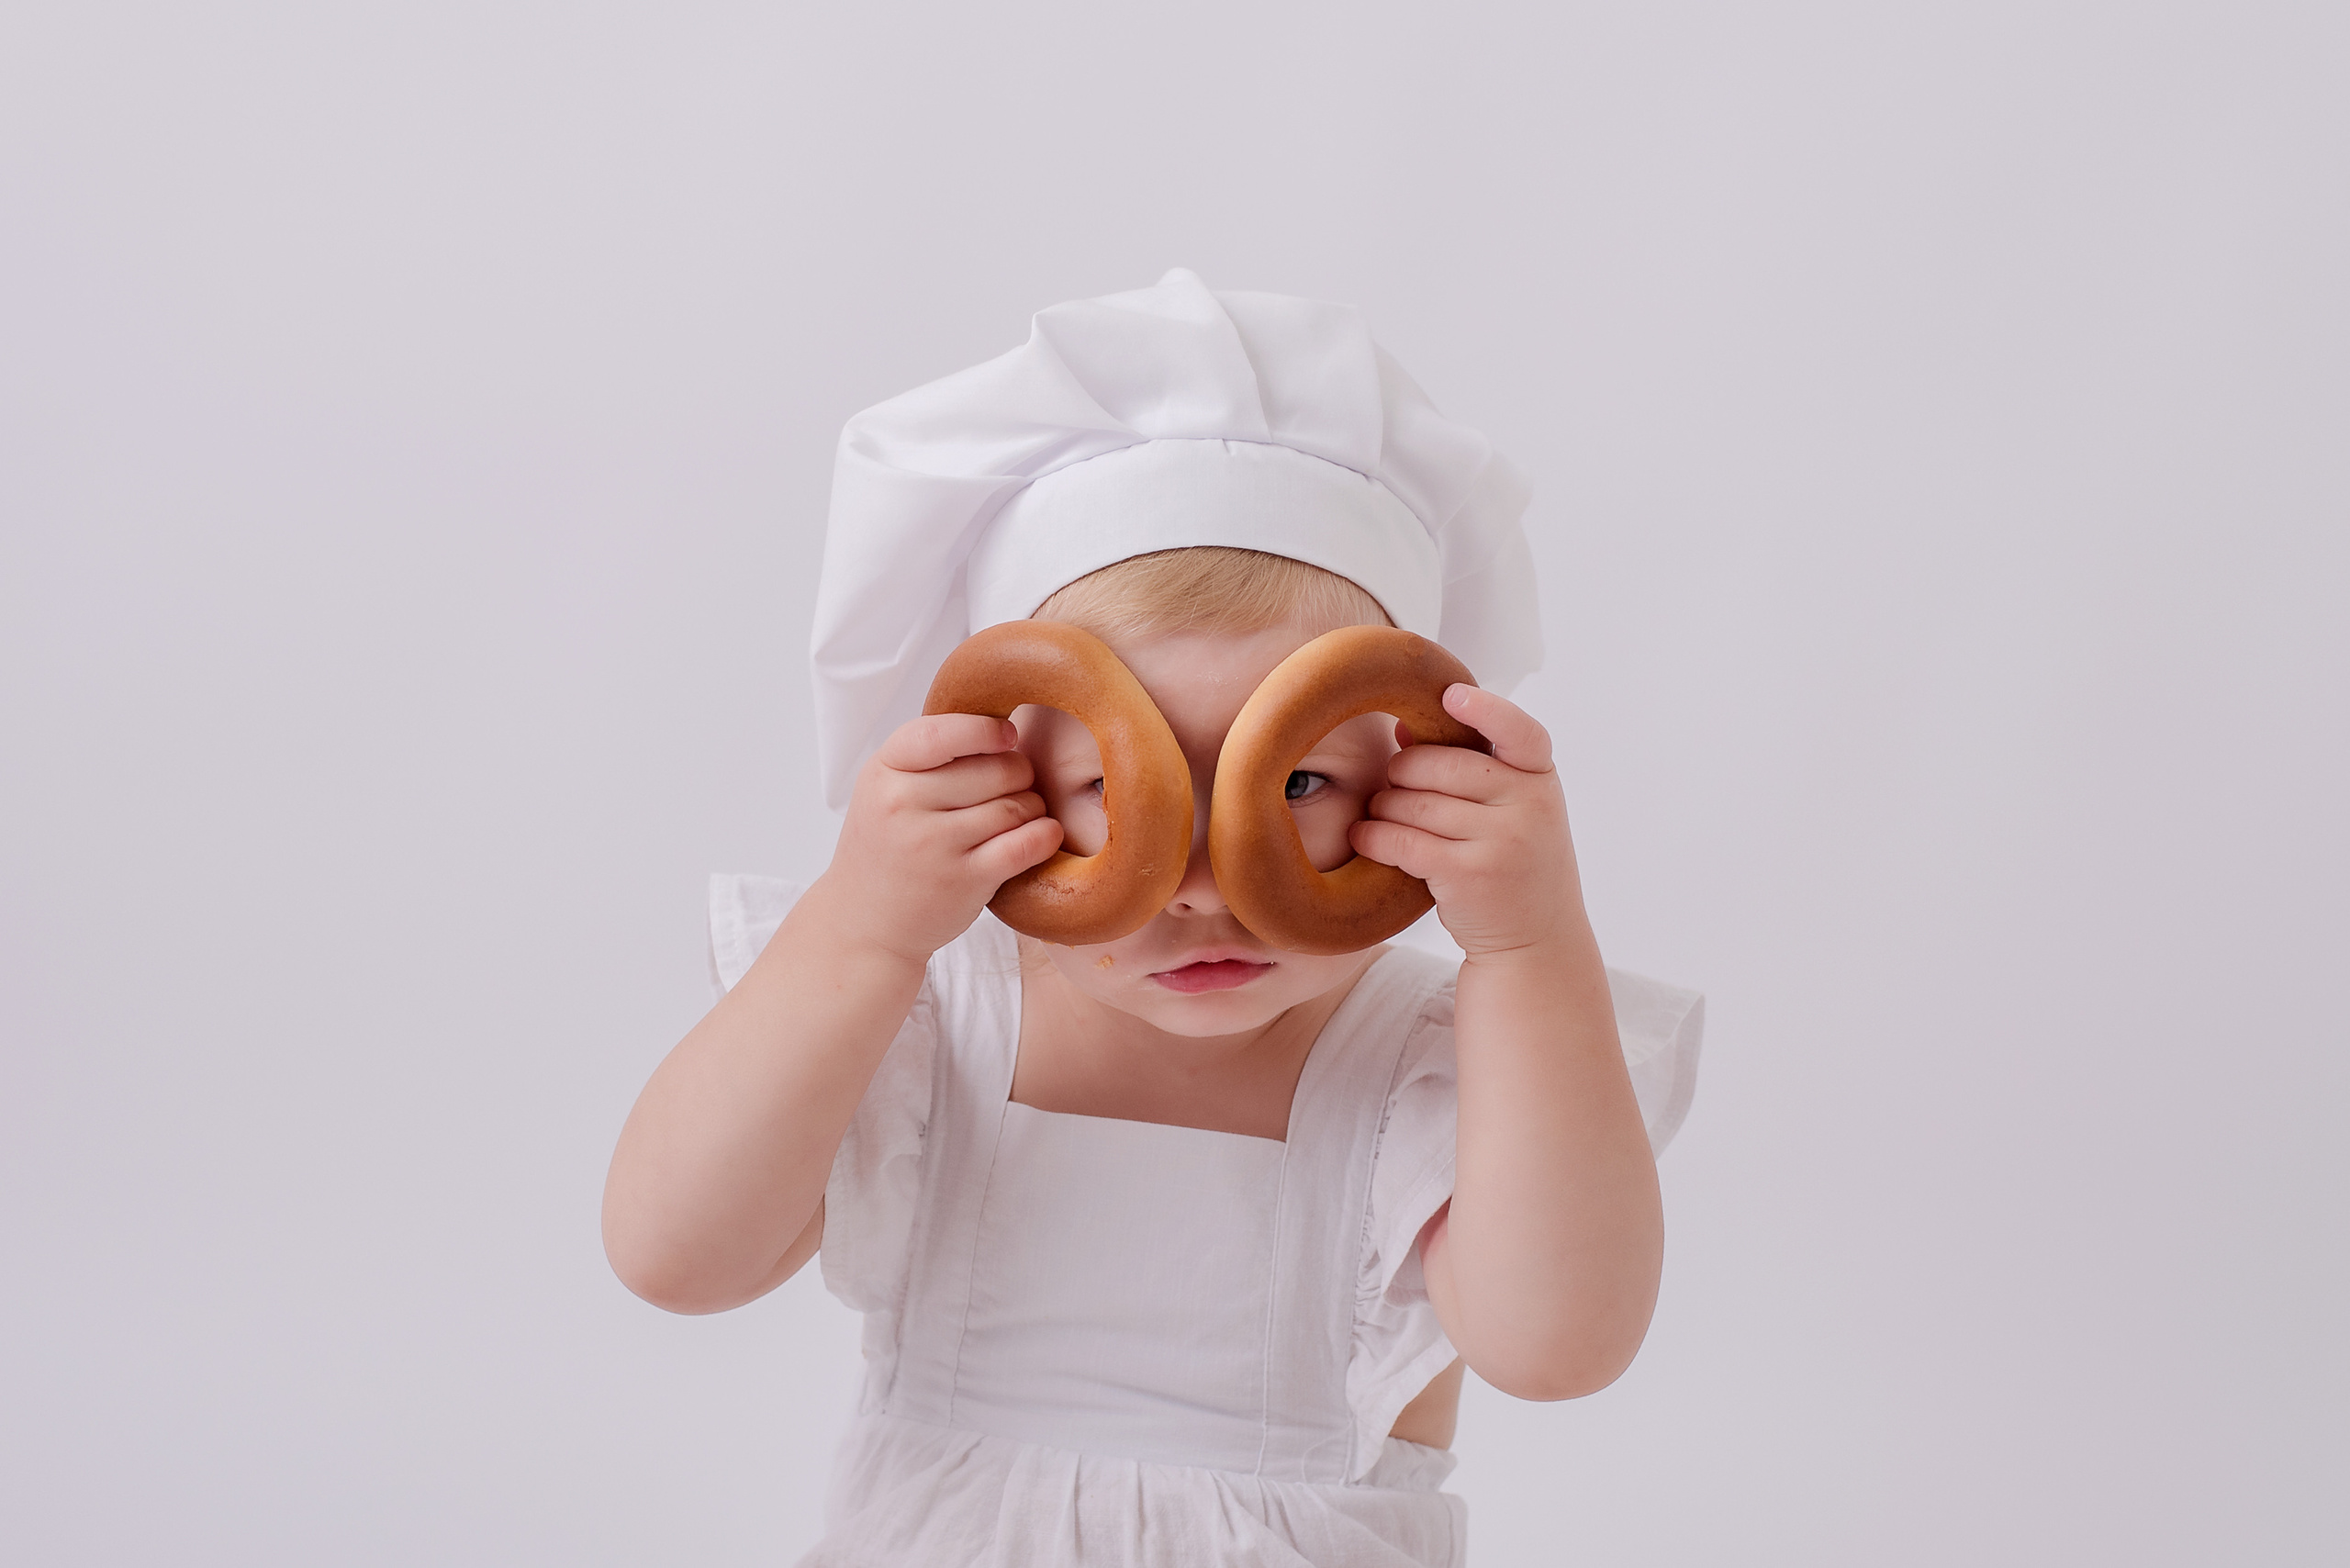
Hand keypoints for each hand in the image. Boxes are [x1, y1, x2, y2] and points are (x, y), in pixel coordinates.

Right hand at [821, 714, 1064, 962]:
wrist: (865, 924)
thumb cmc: (886, 848)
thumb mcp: (885, 790)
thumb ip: (930, 758)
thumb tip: (1004, 727)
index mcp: (883, 772)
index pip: (941, 733)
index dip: (985, 730)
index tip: (1008, 736)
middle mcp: (903, 805)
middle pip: (995, 769)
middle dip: (1019, 774)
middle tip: (1015, 786)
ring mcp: (933, 845)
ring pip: (1015, 805)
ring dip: (1032, 807)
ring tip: (1022, 814)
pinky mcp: (963, 880)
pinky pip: (1024, 844)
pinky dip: (1044, 835)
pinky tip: (1044, 834)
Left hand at [1349, 685, 1587, 957]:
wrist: (1537, 940)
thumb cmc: (1514, 864)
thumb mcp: (1514, 810)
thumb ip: (1474, 769)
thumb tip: (1402, 727)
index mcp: (1542, 779)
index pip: (1520, 731)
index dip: (1485, 710)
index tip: (1449, 695)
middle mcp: (1530, 805)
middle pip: (1441, 766)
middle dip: (1403, 772)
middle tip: (1391, 785)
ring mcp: (1504, 840)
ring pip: (1415, 803)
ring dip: (1383, 806)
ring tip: (1378, 813)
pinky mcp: (1470, 874)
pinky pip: (1404, 841)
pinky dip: (1374, 836)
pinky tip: (1364, 836)